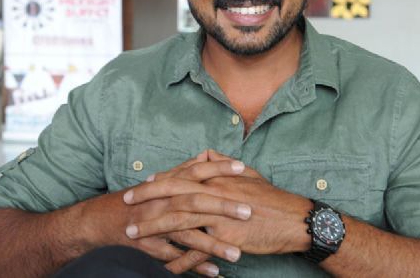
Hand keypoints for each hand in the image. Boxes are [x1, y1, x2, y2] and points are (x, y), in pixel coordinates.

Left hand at [124, 150, 311, 257]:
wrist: (294, 219)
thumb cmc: (271, 197)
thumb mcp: (247, 173)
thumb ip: (223, 162)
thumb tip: (206, 153)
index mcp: (217, 178)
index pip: (180, 176)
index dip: (159, 181)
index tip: (141, 185)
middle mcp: (214, 193)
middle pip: (172, 194)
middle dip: (146, 199)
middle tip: (124, 203)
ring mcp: (218, 216)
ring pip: (178, 220)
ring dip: (152, 228)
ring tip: (133, 235)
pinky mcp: (226, 238)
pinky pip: (197, 250)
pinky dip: (179, 259)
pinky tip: (165, 266)